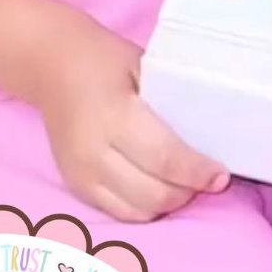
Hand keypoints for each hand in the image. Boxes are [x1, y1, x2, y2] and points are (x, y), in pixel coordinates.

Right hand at [36, 16, 229, 221]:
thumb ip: (171, 104)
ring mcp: (80, 173)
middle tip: (207, 178)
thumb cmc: (104, 60)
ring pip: (136, 211)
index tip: (221, 175)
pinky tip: (158, 187)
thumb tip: (212, 135)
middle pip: (153, 194)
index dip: (197, 173)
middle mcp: (92, 151)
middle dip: (187, 192)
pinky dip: (143, 206)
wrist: (50, 64)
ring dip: (167, 204)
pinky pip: (118, 211)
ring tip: (184, 183)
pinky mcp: (74, 184)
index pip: (164, 159)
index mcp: (114, 116)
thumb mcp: (144, 68)